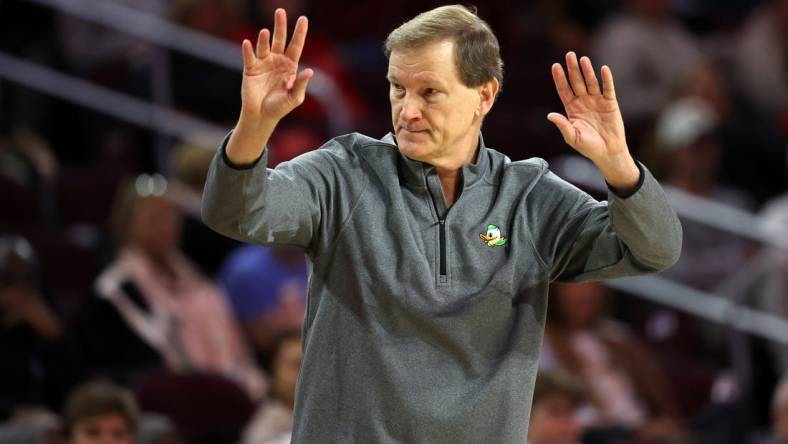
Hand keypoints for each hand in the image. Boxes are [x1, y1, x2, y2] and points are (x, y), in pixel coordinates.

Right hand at [240, 8, 312, 122]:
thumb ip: (301, 84)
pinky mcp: (250, 69)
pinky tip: (248, 43)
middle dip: (280, 26)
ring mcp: (263, 63)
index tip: (303, 18)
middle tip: (280, 11)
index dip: (299, 33)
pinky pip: (249, 57)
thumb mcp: (294, 98)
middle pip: (279, 40)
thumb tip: (310, 71)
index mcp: (290, 66)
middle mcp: (277, 61)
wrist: (261, 116)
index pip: (296, 46)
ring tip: (265, 32)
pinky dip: (248, 50)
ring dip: (264, 39)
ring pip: (264, 46)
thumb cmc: (280, 107)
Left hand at [548, 52, 638, 190]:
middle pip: (576, 82)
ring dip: (587, 71)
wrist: (608, 152)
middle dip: (572, 69)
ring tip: (583, 59)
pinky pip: (608, 88)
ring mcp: (597, 101)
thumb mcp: (572, 137)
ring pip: (591, 82)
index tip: (555, 66)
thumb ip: (562, 125)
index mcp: (572, 109)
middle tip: (569, 55)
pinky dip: (606, 79)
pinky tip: (603, 69)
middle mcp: (583, 102)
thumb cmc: (588, 146)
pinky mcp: (610, 103)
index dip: (560, 78)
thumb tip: (550, 115)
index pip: (564, 90)